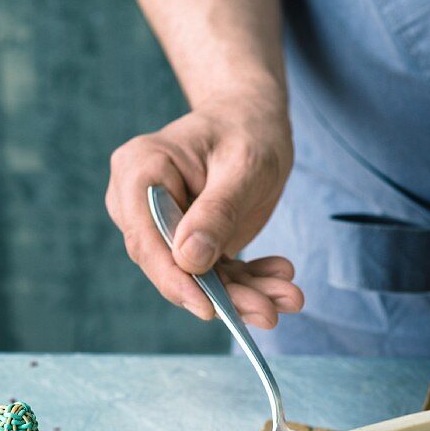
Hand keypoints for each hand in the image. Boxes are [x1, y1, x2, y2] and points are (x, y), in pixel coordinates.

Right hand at [105, 84, 301, 327]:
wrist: (253, 119)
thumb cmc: (246, 128)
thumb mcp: (243, 166)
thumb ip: (217, 211)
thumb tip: (189, 261)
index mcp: (140, 172)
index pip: (146, 238)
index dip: (174, 278)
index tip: (207, 307)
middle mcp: (141, 204)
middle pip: (171, 266)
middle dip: (223, 294)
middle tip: (270, 311)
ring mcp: (164, 228)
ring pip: (199, 278)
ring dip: (245, 294)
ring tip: (290, 297)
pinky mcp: (191, 245)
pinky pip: (217, 274)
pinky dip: (252, 283)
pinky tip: (283, 280)